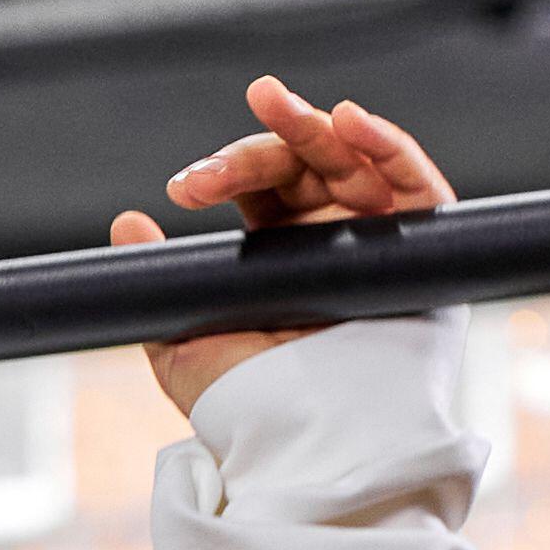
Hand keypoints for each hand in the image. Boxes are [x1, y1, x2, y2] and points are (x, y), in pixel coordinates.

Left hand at [113, 76, 455, 421]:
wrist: (305, 446)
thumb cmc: (249, 406)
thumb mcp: (186, 345)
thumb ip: (158, 282)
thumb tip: (125, 223)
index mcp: (279, 250)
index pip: (258, 185)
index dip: (225, 172)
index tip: (183, 189)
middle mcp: (332, 236)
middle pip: (302, 163)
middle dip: (261, 142)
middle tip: (225, 147)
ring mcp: (378, 236)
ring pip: (351, 159)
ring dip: (316, 125)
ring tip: (275, 103)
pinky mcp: (424, 246)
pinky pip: (415, 182)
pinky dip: (388, 145)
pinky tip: (351, 121)